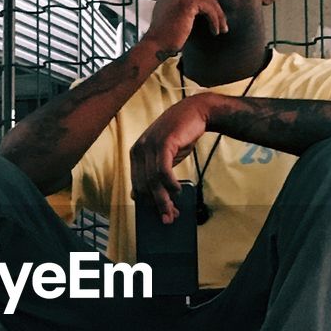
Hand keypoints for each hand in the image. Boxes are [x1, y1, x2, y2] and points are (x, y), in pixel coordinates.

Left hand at [130, 96, 214, 221]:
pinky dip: (170, 184)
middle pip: (144, 185)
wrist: (195, 113)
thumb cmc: (179, 136)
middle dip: (157, 205)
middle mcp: (139, 149)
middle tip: (169, 217)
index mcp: (135, 154)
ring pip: (153, 181)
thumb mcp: (163, 156)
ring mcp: (150, 146)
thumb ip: (153, 173)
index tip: (159, 215)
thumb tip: (141, 196)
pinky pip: (163, 171)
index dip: (148, 203)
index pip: (137, 184)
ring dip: (164, 199)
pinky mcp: (163, 143)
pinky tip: (178, 190)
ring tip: (174, 209)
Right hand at [143, 0, 247, 54]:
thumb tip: (200, 1)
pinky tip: (215, 31)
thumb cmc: (164, 30)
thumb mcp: (171, 9)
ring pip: (212, 0)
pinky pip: (210, 9)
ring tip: (223, 28)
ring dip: (220, 17)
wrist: (156, 41)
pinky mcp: (189, 0)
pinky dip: (215, 21)